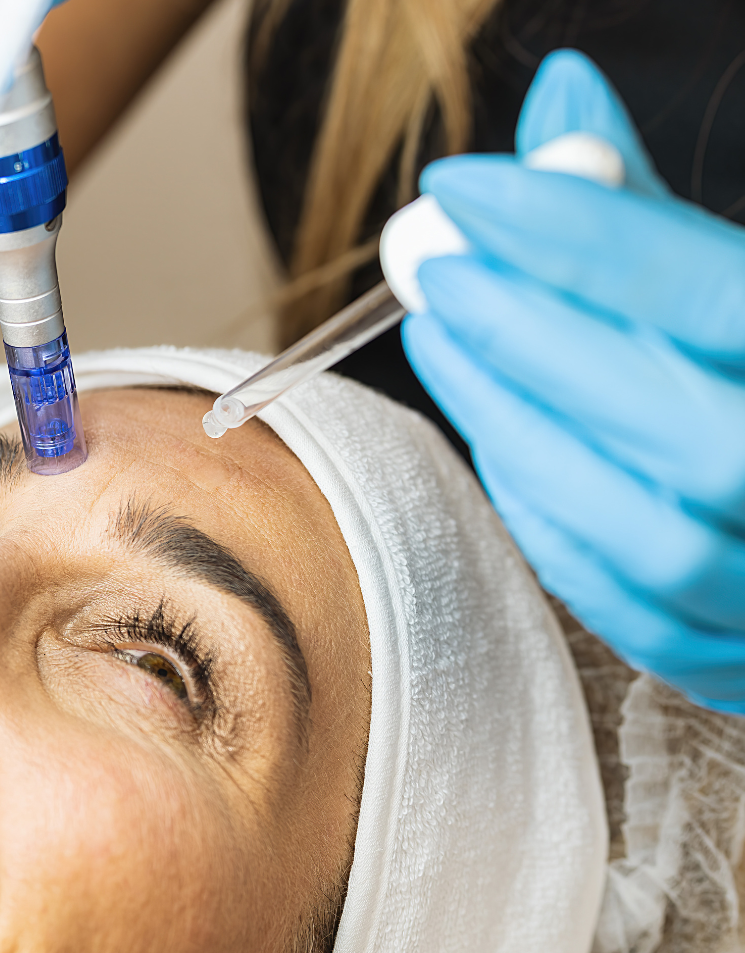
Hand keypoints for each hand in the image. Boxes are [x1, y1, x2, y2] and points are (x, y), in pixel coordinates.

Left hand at [402, 49, 744, 711]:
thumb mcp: (740, 273)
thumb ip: (648, 205)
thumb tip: (557, 97)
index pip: (713, 292)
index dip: (583, 237)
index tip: (462, 190)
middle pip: (683, 429)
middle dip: (534, 341)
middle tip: (435, 275)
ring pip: (647, 534)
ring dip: (519, 432)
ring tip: (443, 343)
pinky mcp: (741, 658)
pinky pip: (630, 605)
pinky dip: (548, 518)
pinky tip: (501, 441)